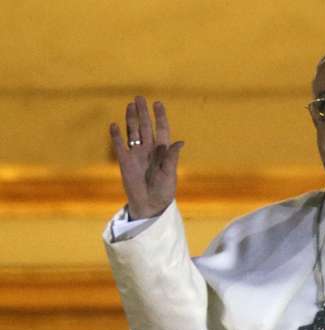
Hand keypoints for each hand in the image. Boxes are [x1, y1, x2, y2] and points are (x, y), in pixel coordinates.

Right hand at [110, 96, 183, 219]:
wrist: (150, 205)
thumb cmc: (164, 191)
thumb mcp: (170, 174)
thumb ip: (172, 158)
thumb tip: (180, 142)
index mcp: (163, 151)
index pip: (161, 129)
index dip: (159, 117)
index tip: (158, 103)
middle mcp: (149, 149)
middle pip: (145, 127)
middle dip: (143, 113)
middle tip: (139, 98)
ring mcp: (136, 154)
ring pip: (133, 132)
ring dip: (131, 119)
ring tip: (130, 105)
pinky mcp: (125, 162)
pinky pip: (119, 146)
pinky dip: (116, 136)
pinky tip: (114, 124)